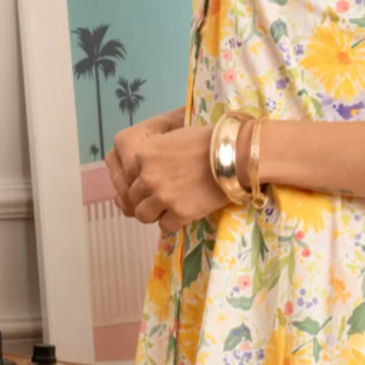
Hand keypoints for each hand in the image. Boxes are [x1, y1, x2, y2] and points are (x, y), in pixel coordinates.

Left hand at [106, 105, 227, 234]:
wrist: (233, 154)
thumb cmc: (209, 140)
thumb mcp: (174, 137)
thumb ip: (157, 155)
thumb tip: (152, 169)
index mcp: (144, 153)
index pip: (131, 175)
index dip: (143, 180)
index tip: (156, 181)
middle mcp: (148, 176)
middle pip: (134, 197)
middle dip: (146, 198)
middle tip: (163, 197)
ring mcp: (162, 196)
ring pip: (144, 215)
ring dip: (155, 213)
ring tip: (169, 209)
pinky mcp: (180, 213)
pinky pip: (165, 226)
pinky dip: (173, 222)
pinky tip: (184, 213)